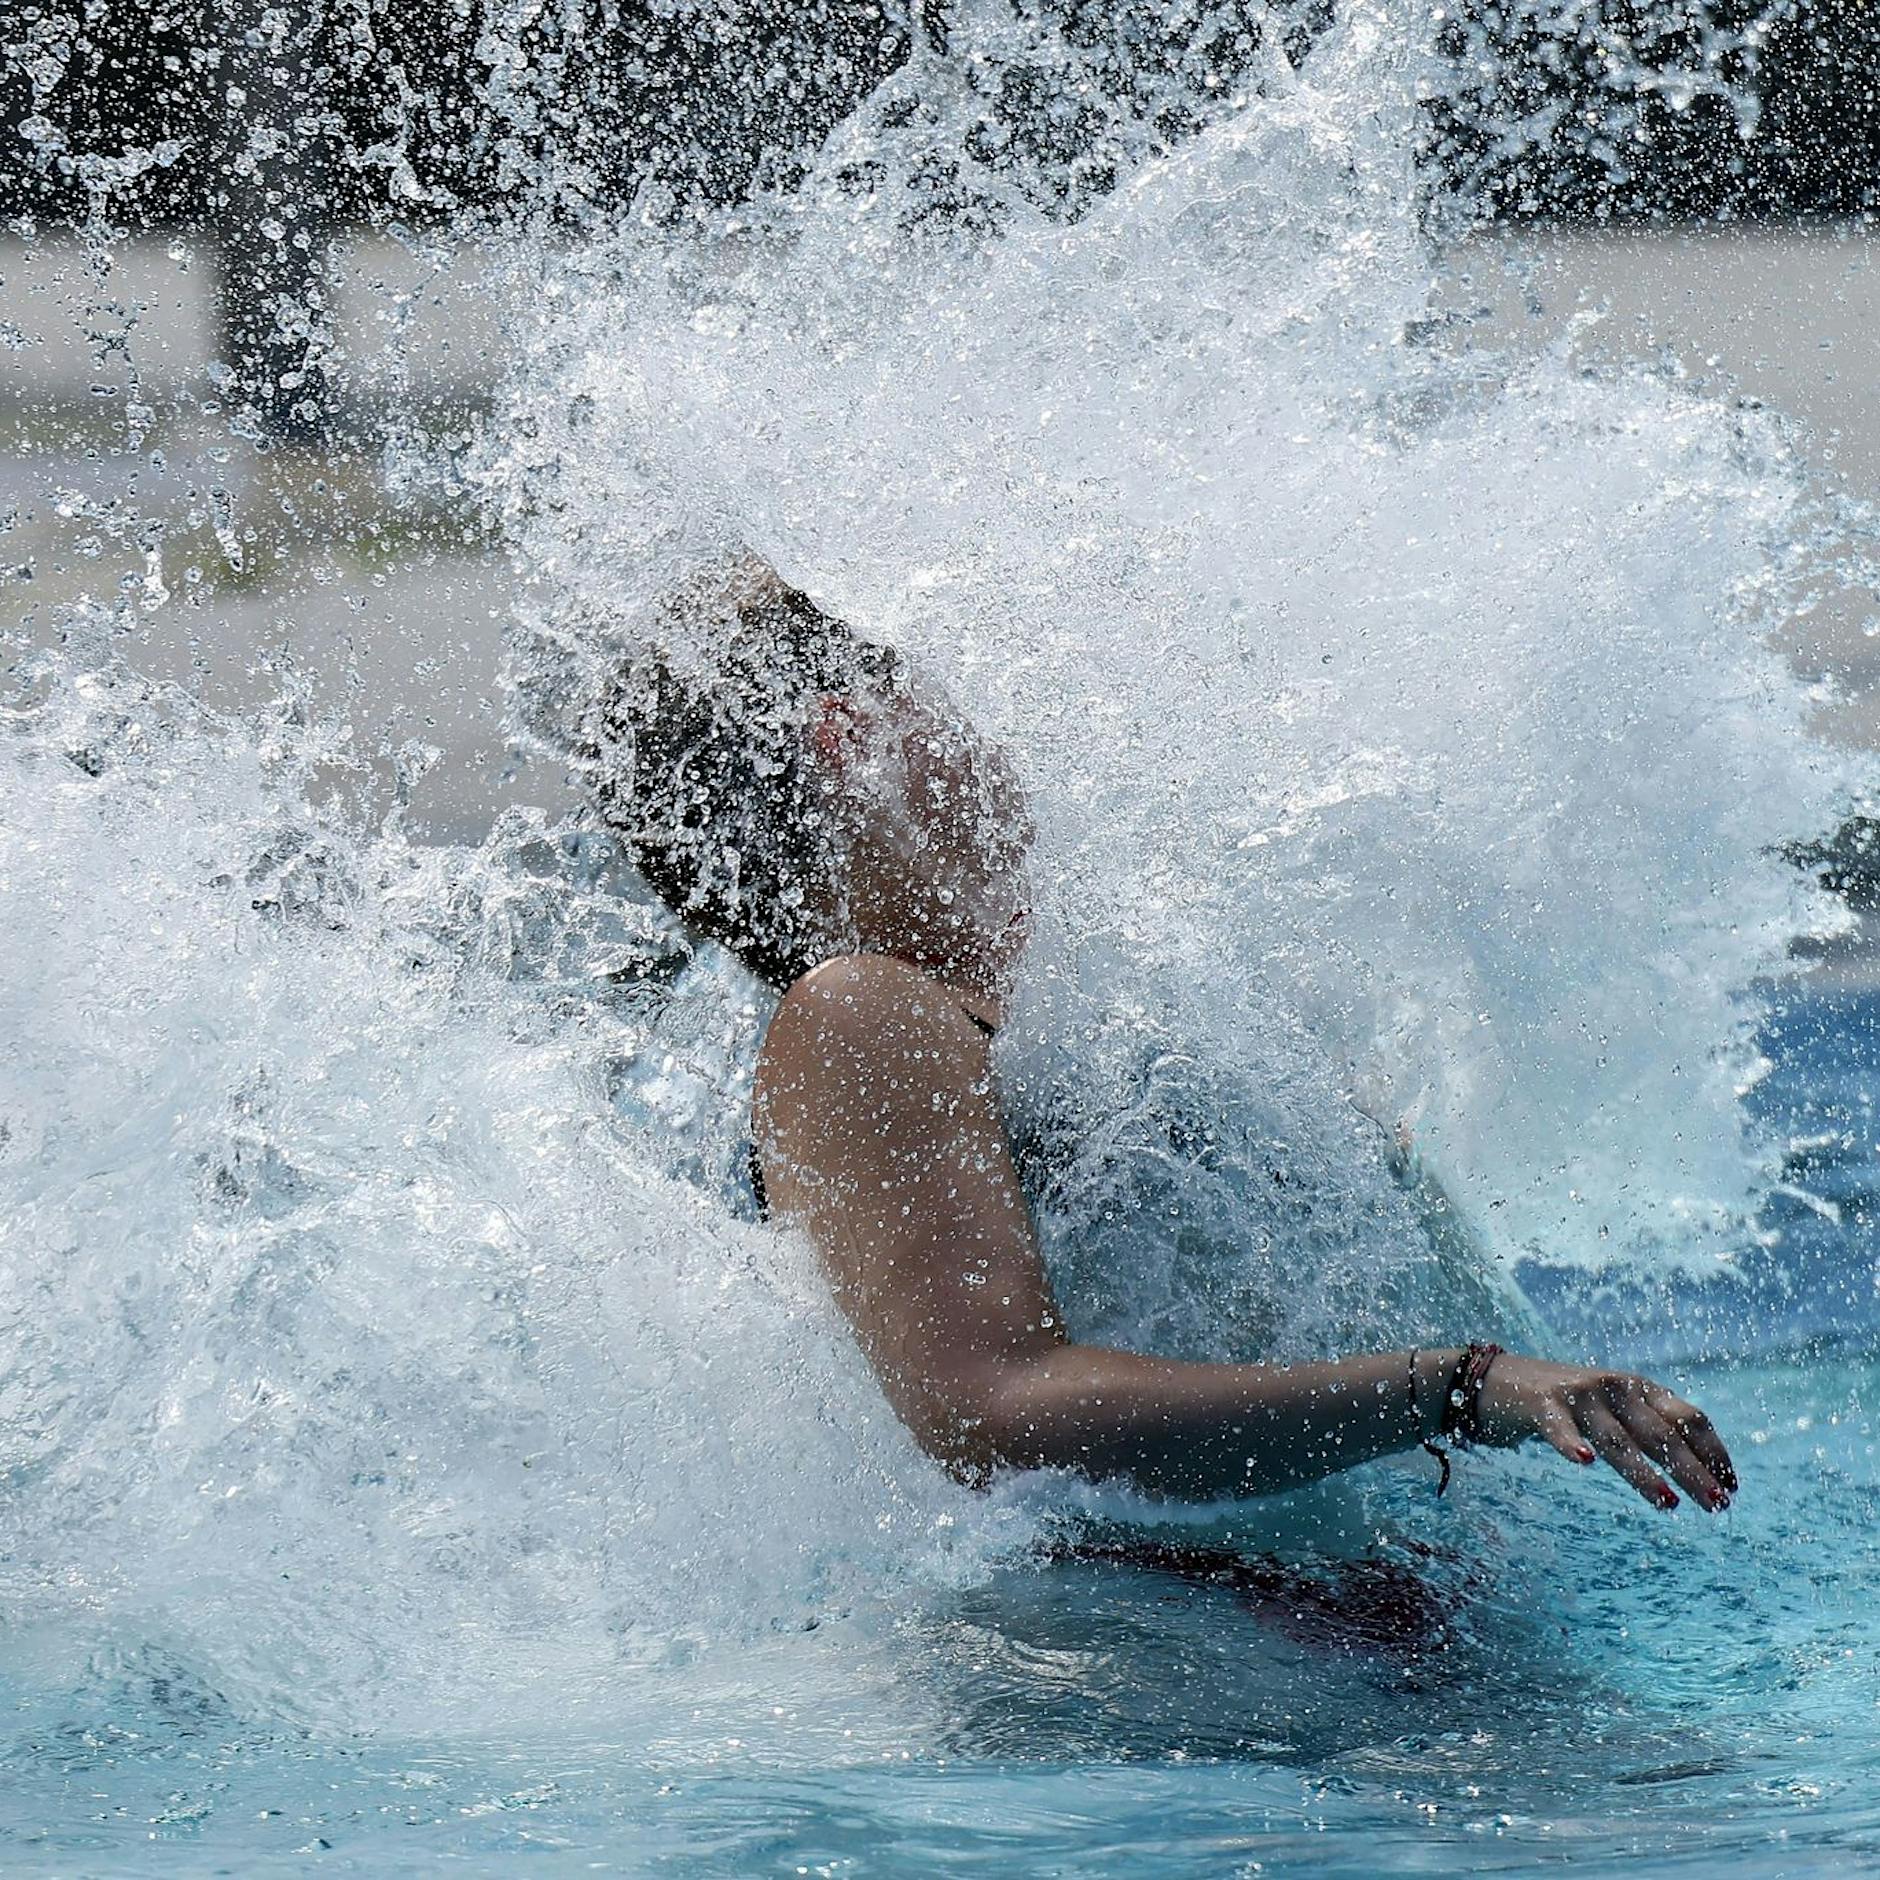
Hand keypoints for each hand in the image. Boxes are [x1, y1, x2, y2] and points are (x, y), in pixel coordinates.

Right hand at [1470, 1354, 1736, 1512]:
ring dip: (1645, 1473)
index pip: (1690, 1418)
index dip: (1714, 1454)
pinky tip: (1582, 1461)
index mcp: (1640, 1389)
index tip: (1732, 1490)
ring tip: (1667, 1504)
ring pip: (1618, 1440)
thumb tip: (1703, 1473)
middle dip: (1693, 1471)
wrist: (1495, 1380)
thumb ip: (1650, 1432)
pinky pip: (1558, 1427)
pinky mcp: (1541, 1403)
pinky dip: (1569, 1442)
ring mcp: (1578, 1394)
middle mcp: (1615, 1387)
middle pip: (1662, 1434)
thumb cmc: (1566, 1404)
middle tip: (1718, 1507)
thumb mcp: (1615, 1412)